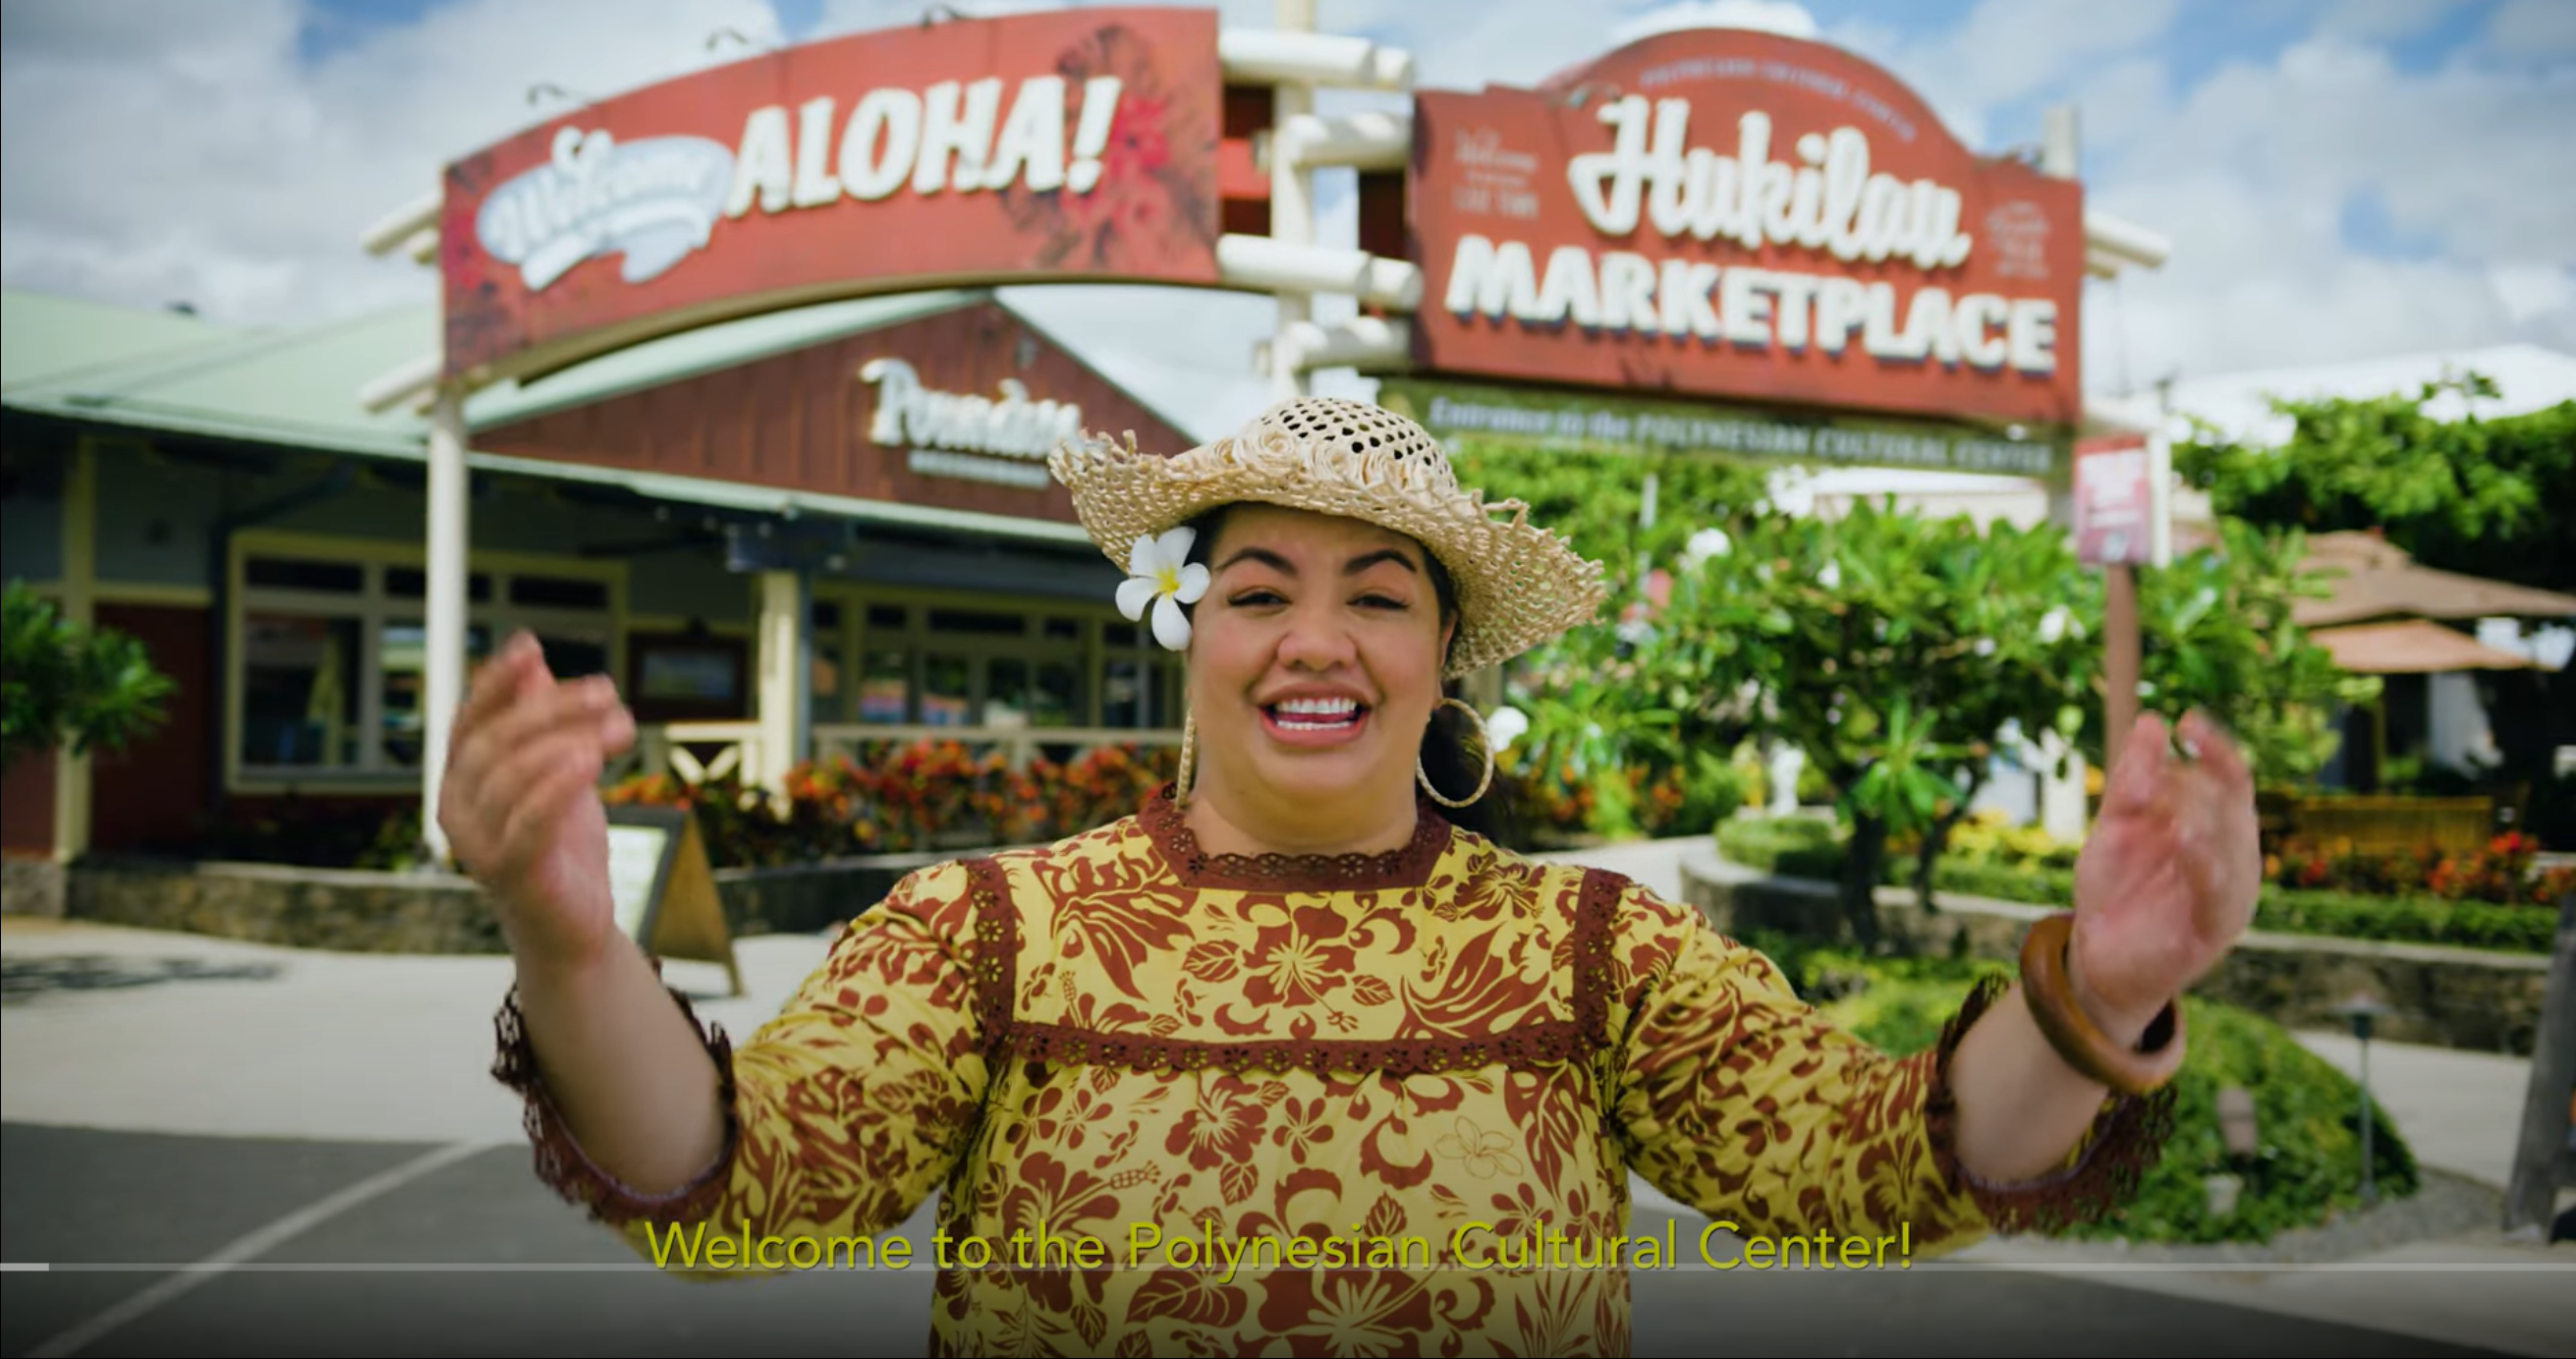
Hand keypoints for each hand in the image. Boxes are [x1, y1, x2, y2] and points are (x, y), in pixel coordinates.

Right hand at [437, 630, 635, 974]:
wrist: (573, 925)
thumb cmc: (561, 847)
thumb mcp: (558, 773)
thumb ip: (543, 723)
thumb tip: (533, 660)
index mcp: (463, 779)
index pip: (470, 719)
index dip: (496, 681)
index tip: (529, 646)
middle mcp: (458, 808)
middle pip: (495, 741)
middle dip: (551, 708)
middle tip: (606, 691)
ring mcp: (477, 843)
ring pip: (512, 776)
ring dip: (568, 740)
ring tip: (619, 728)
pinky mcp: (509, 874)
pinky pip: (527, 822)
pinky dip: (556, 787)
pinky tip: (588, 760)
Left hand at [2066, 710, 2259, 1042]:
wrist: (2096, 955)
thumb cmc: (2114, 887)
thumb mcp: (2114, 827)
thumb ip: (2131, 780)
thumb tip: (2151, 722)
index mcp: (2215, 825)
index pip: (2230, 777)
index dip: (2214, 747)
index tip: (2186, 721)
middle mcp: (2232, 854)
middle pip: (2229, 804)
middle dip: (2189, 788)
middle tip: (2145, 788)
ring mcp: (2231, 891)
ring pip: (2233, 844)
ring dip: (2203, 819)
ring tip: (2172, 808)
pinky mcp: (2217, 927)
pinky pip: (2221, 891)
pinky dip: (2206, 864)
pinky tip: (2186, 839)